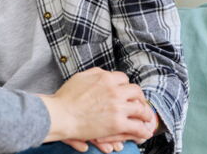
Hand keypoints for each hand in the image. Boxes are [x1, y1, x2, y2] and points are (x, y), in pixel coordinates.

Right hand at [39, 68, 153, 143]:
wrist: (60, 115)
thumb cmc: (65, 98)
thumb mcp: (80, 78)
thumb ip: (94, 74)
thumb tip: (103, 74)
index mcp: (105, 78)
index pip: (124, 79)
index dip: (126, 86)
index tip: (126, 92)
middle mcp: (114, 91)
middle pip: (136, 91)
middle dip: (139, 97)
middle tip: (139, 103)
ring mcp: (117, 107)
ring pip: (141, 109)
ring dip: (146, 114)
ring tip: (147, 118)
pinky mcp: (117, 123)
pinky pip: (137, 127)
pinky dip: (143, 131)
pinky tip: (144, 133)